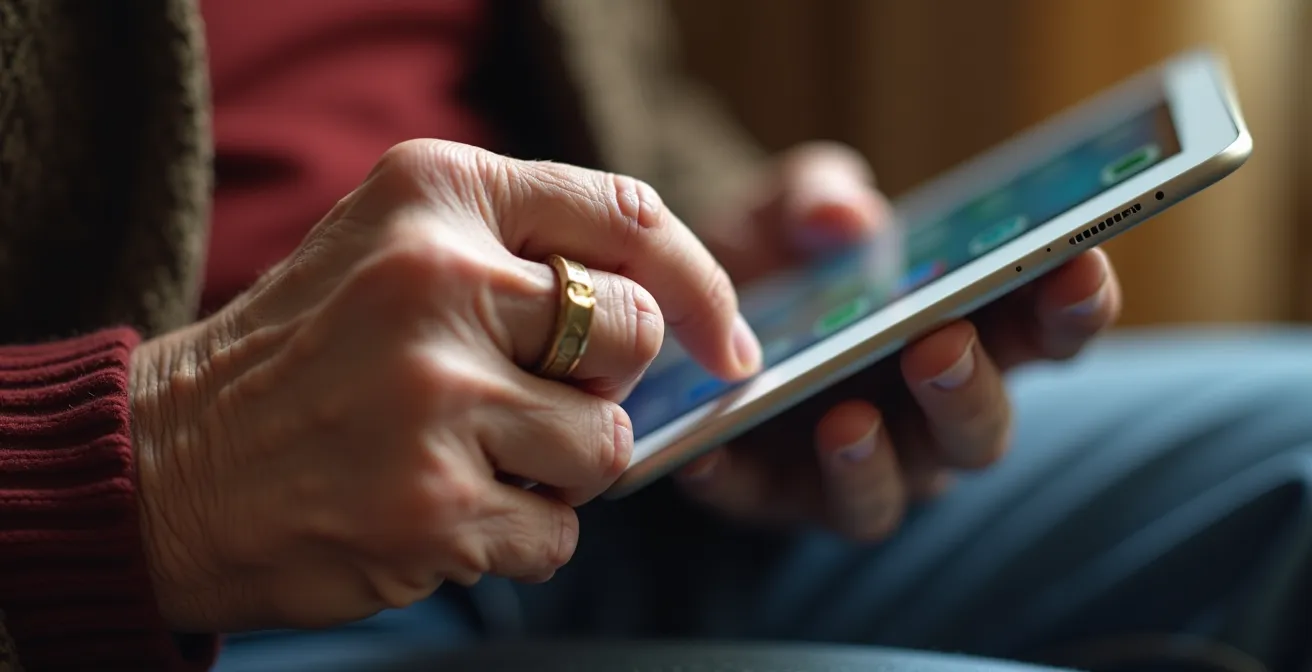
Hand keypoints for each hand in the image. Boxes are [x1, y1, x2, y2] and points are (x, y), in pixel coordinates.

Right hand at [128, 140, 759, 630]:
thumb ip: (526, 253)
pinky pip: (561, 534)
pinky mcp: (433, 506)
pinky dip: (522, 536)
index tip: (726, 341)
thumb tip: (681, 320)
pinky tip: (444, 511)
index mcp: (433, 193)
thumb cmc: (311, 354)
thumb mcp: (398, 249)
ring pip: (608, 447)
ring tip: (471, 458)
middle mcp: (435, 281)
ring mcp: (435, 398)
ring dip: (561, 470)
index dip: (701, 283)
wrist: (172, 464)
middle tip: (533, 400)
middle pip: (635, 334)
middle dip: (607, 384)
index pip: (627, 215)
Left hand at [683, 142, 1120, 539]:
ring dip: (874, 461)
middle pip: (980, 428)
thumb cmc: (773, 254)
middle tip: (940, 345)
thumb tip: (845, 219)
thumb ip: (820, 198)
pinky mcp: (770, 492)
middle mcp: (923, 414)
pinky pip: (761, 500)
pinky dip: (737, 479)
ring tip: (846, 422)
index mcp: (962, 333)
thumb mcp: (788, 208)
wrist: (682, 300)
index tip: (1079, 266)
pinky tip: (714, 453)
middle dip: (968, 390)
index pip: (1044, 332)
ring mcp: (854, 463)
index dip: (1074, 306)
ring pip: (893, 489)